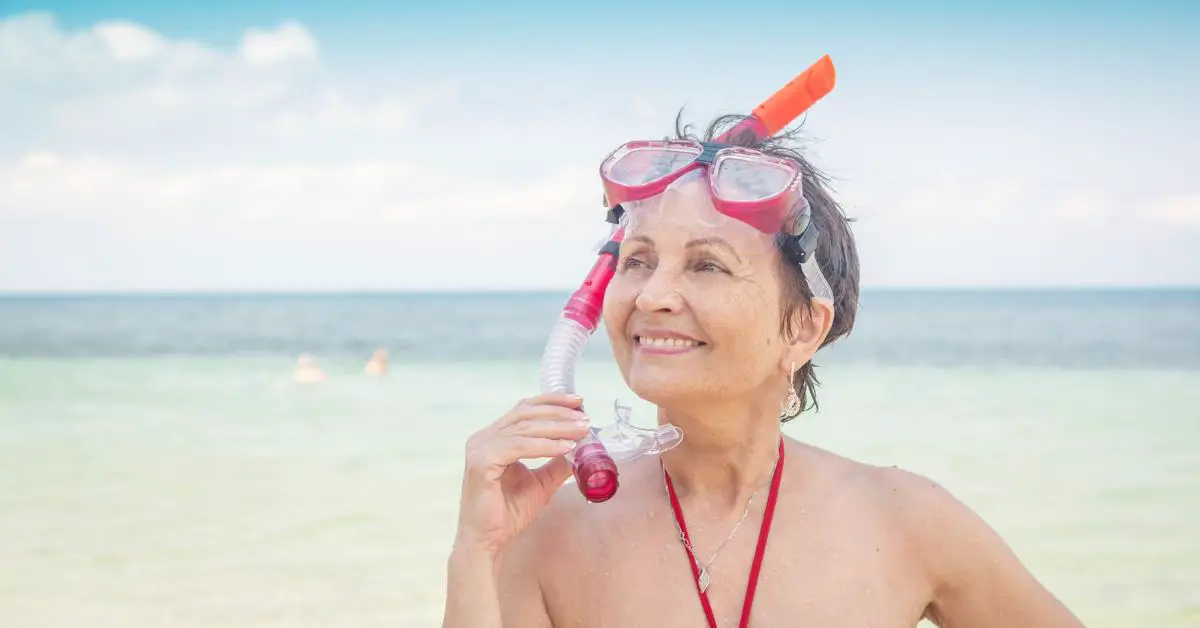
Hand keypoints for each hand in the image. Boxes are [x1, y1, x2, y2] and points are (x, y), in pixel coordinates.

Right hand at [454, 393, 590, 559]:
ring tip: (581, 432)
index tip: (579, 402)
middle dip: (559, 413)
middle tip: (585, 418)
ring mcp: (479, 448)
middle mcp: (483, 438)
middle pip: (526, 413)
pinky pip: (518, 446)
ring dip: (557, 428)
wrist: (488, 542)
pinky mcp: (481, 462)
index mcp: (494, 438)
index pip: (524, 409)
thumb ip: (556, 464)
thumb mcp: (541, 483)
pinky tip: (564, 448)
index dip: (552, 401)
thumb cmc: (507, 514)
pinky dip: (544, 445)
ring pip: (524, 427)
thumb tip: (580, 450)